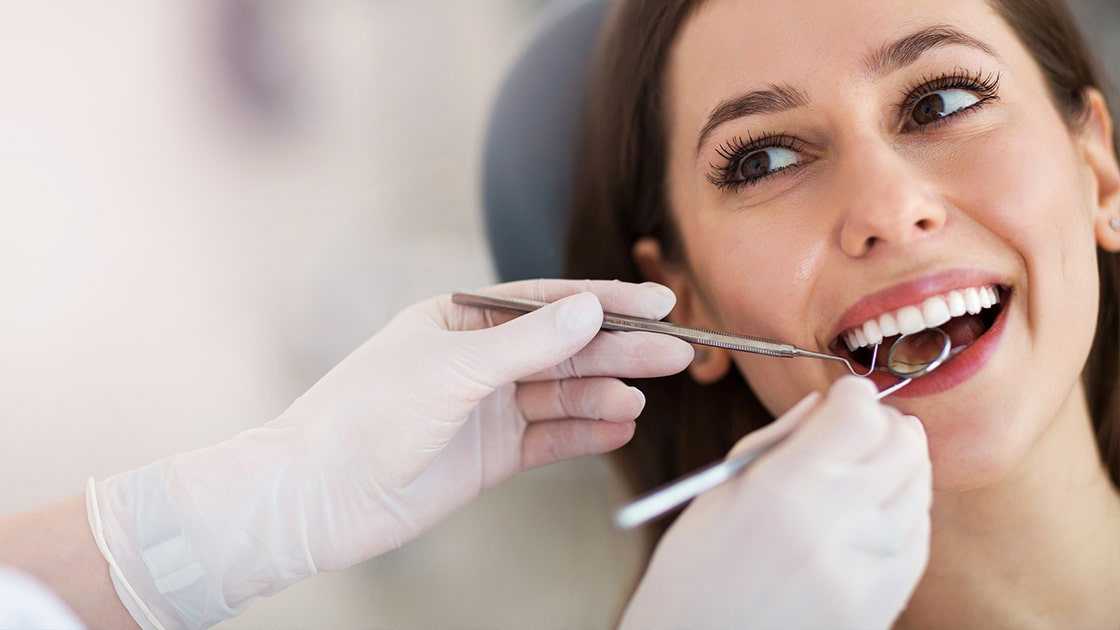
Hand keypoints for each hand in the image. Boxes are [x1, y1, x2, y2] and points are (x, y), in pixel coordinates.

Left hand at [88, 279, 693, 628]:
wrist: (316, 496)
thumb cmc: (366, 416)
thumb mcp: (451, 370)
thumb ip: (527, 344)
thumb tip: (589, 310)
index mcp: (461, 320)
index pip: (547, 303)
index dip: (604, 303)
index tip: (657, 304)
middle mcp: (477, 361)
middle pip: (563, 350)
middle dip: (619, 351)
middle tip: (678, 352)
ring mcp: (485, 409)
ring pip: (560, 396)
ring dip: (605, 394)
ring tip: (646, 396)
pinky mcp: (489, 456)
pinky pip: (548, 440)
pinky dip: (583, 435)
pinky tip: (619, 428)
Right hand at [620, 376, 931, 629]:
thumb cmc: (692, 575)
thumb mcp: (717, 493)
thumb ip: (776, 442)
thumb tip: (824, 406)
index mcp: (781, 493)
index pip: (859, 416)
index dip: (853, 395)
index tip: (842, 396)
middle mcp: (832, 529)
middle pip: (901, 446)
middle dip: (884, 423)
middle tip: (860, 424)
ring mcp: (865, 573)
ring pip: (918, 489)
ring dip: (899, 464)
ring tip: (866, 466)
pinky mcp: (881, 606)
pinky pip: (918, 539)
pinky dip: (906, 511)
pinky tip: (875, 509)